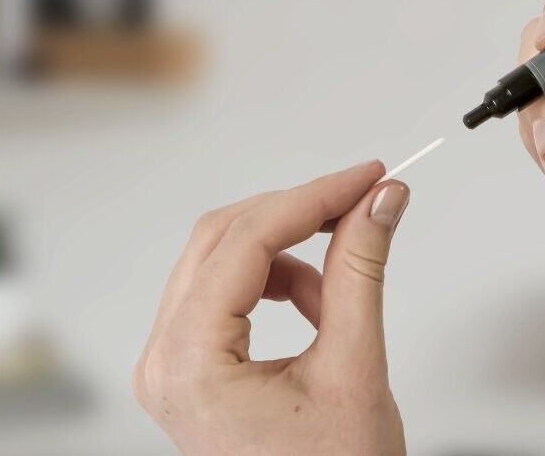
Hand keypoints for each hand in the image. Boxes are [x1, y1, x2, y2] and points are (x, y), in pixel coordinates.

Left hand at [133, 161, 408, 455]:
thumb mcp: (355, 367)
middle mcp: (165, 361)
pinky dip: (275, 279)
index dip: (312, 197)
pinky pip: (225, 290)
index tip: (366, 177)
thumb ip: (362, 270)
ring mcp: (173, 364)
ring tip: (342, 272)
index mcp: (191, 365)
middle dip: (297, 211)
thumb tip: (379, 202)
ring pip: (222, 258)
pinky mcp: (193, 365)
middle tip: (361, 196)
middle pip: (222, 238)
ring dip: (287, 248)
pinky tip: (316, 300)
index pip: (246, 243)